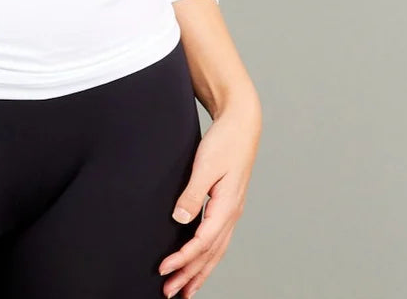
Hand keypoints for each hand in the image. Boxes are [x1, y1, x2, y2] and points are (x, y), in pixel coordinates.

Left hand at [158, 94, 261, 296]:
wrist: (242, 124)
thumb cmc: (225, 142)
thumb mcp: (206, 165)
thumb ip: (192, 194)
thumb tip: (180, 220)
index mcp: (227, 206)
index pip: (202, 242)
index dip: (183, 258)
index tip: (164, 269)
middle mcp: (232, 214)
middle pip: (210, 254)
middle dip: (190, 276)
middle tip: (170, 293)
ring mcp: (232, 212)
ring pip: (216, 251)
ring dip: (199, 272)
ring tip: (184, 290)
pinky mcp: (227, 206)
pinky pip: (217, 240)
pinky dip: (207, 257)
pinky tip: (199, 263)